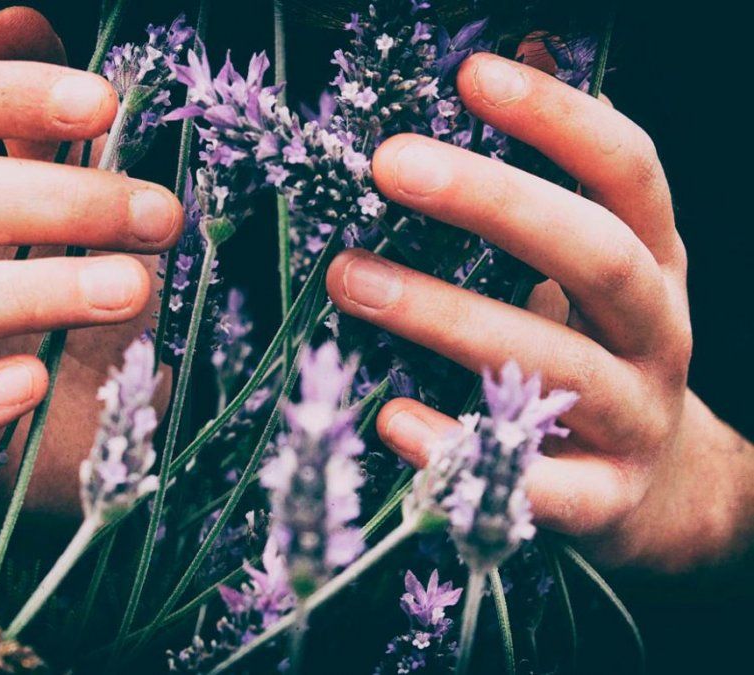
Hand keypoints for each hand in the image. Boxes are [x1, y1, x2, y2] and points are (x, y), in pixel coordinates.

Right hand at [0, 8, 181, 514]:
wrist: (59, 423)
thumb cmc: (63, 301)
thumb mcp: (64, 211)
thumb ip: (39, 126)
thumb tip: (19, 20)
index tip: (104, 104)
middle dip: (52, 199)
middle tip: (161, 216)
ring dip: (30, 290)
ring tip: (135, 289)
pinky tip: (33, 383)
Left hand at [326, 53, 753, 572]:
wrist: (666, 490)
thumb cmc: (604, 354)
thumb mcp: (602, 263)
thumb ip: (560, 173)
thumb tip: (521, 45)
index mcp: (654, 262)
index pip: (627, 172)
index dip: (559, 118)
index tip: (472, 75)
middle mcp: (657, 331)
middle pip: (594, 254)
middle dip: (493, 202)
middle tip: (387, 164)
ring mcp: (634, 417)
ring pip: (552, 362)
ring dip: (444, 315)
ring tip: (347, 277)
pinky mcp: (601, 499)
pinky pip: (532, 482)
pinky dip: (458, 447)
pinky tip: (390, 418)